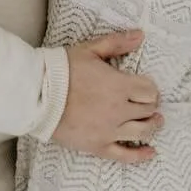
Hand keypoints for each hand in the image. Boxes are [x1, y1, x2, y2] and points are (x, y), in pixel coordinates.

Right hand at [52, 30, 163, 162]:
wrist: (36, 96)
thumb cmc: (61, 71)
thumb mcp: (90, 50)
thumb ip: (116, 43)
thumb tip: (140, 35)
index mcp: (119, 86)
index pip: (150, 91)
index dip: (150, 89)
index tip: (145, 88)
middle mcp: (119, 111)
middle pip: (148, 111)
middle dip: (151, 105)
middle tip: (147, 103)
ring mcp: (109, 131)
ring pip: (143, 132)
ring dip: (153, 126)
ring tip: (155, 121)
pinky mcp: (97, 146)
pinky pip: (125, 155)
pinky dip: (140, 155)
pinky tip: (150, 152)